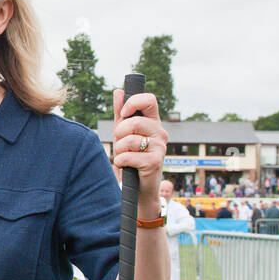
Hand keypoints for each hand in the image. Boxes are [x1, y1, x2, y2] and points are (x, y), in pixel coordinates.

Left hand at [111, 89, 166, 210]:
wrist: (139, 188)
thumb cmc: (132, 158)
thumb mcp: (124, 134)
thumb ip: (121, 114)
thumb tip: (118, 92)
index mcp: (153, 122)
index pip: (149, 99)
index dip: (133, 103)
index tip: (123, 114)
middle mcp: (160, 133)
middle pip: (133, 122)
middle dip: (119, 134)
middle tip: (120, 144)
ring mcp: (159, 147)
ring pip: (128, 140)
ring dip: (119, 150)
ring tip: (124, 156)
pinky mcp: (154, 162)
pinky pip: (128, 156)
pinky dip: (121, 162)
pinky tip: (126, 166)